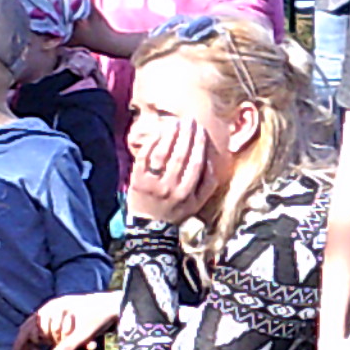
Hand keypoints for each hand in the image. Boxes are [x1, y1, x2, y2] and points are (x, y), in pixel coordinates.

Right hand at [16, 291, 120, 349]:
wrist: (116, 306)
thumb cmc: (100, 317)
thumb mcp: (83, 335)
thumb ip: (65, 348)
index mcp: (53, 309)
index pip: (28, 328)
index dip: (20, 345)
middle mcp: (52, 308)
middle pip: (31, 329)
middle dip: (28, 347)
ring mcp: (58, 311)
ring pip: (39, 330)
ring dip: (37, 346)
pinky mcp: (64, 317)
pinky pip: (49, 330)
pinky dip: (47, 341)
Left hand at [123, 112, 218, 227]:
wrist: (150, 228)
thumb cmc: (176, 211)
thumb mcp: (197, 204)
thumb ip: (207, 185)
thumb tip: (211, 161)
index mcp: (187, 194)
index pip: (195, 164)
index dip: (199, 145)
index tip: (201, 130)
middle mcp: (170, 188)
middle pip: (180, 156)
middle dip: (186, 136)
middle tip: (189, 120)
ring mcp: (153, 184)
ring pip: (162, 155)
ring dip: (170, 136)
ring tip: (175, 123)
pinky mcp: (137, 181)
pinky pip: (145, 158)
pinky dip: (151, 145)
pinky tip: (158, 134)